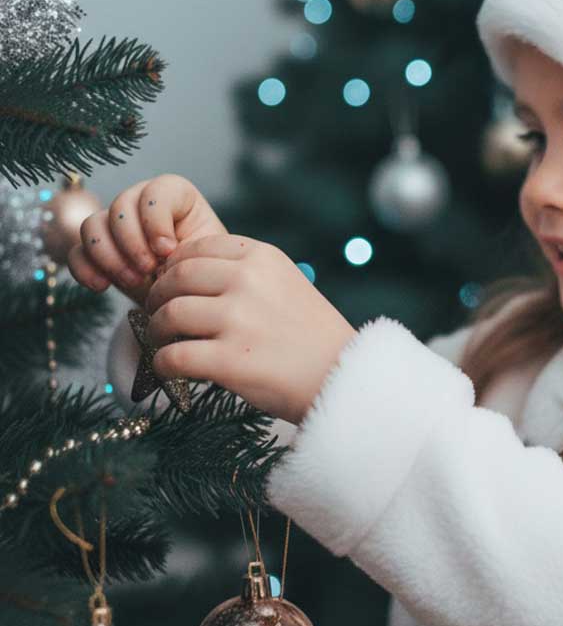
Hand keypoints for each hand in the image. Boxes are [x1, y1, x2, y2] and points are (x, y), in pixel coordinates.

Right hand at [67, 174, 227, 307]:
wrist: (189, 297)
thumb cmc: (203, 271)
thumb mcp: (206, 256)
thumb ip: (189, 247)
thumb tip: (163, 252)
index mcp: (176, 196)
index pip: (156, 191)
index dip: (156, 220)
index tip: (168, 250)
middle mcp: (141, 203)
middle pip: (120, 206)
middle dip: (132, 242)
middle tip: (148, 270)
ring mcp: (115, 225)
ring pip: (92, 225)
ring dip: (109, 256)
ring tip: (133, 281)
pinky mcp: (97, 251)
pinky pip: (76, 252)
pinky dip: (85, 269)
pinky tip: (102, 286)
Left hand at [142, 233, 357, 424]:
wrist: (343, 376)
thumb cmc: (312, 335)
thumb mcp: (287, 283)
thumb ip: (246, 273)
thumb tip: (185, 275)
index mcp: (263, 257)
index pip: (197, 248)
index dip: (175, 267)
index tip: (172, 285)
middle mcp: (248, 281)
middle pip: (176, 278)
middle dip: (158, 297)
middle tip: (157, 314)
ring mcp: (238, 320)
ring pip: (169, 315)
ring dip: (157, 331)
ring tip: (164, 342)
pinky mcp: (229, 360)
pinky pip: (172, 357)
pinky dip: (163, 364)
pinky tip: (170, 369)